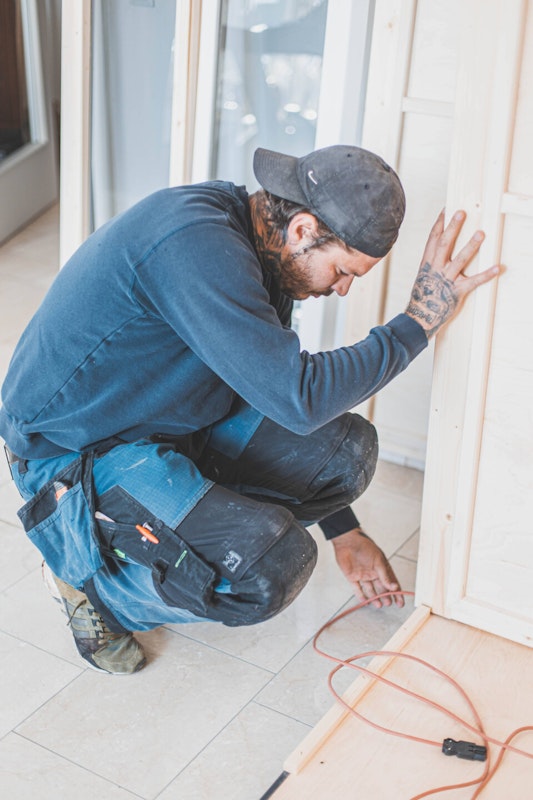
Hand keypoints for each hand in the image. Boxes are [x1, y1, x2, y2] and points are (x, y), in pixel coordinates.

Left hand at [331, 528, 403, 607]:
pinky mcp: (352, 577)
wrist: (347, 541)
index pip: (392, 582)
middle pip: (381, 588)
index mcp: (381, 567)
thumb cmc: (365, 546)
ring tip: (378, 605)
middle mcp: (373, 573)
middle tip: (388, 604)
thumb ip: (385, 575)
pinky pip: (357, 589)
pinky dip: (361, 596)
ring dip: (375, 598)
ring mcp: (363, 575)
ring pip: (370, 590)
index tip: (400, 603)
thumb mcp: (378, 560)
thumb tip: (394, 587)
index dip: (396, 593)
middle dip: (386, 597)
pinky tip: (365, 602)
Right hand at [405, 209, 500, 337]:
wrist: (419, 317)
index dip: (440, 223)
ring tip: (481, 234)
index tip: (447, 208)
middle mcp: (435, 268)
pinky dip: (486, 275)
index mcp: (426, 262)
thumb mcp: (424, 275)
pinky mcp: (456, 292)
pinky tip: (497, 267)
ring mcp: (446, 280)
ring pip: (459, 259)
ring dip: (470, 246)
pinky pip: (473, 282)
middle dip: (453, 228)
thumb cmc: (423, 296)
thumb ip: (433, 261)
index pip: (433, 238)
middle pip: (444, 244)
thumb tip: (442, 246)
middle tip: (461, 213)